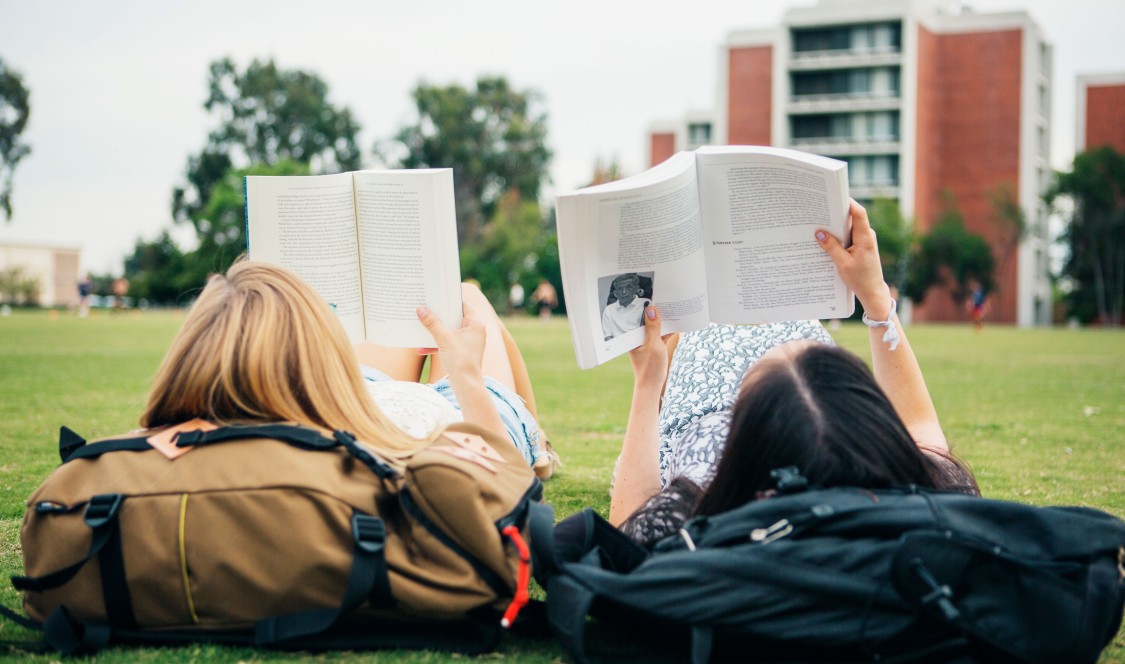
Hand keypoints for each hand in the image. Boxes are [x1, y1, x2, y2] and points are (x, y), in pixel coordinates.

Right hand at [415, 305, 485, 381]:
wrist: (466, 385)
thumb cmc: (461, 361)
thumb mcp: (444, 339)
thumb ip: (432, 324)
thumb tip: (421, 309)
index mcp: (475, 324)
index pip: (463, 305)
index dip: (450, 300)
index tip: (437, 296)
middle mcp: (474, 331)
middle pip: (454, 318)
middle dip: (439, 316)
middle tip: (426, 308)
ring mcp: (468, 342)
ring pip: (450, 331)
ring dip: (436, 331)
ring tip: (421, 326)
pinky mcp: (462, 352)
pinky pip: (448, 343)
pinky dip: (437, 344)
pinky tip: (421, 349)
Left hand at [628, 304, 672, 388]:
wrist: (652, 386)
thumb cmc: (650, 367)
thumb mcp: (653, 345)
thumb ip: (653, 327)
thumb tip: (651, 309)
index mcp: (632, 335)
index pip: (637, 316)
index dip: (644, 305)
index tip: (653, 295)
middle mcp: (637, 336)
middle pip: (646, 320)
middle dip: (655, 311)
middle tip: (665, 298)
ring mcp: (646, 341)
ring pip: (655, 326)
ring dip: (663, 320)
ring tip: (673, 307)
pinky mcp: (654, 346)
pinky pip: (661, 334)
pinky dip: (668, 330)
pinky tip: (677, 322)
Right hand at [815, 199, 892, 317]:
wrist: (872, 291)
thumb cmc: (860, 279)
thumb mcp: (842, 264)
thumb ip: (831, 247)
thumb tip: (819, 233)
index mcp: (865, 237)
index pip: (859, 213)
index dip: (848, 203)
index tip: (835, 196)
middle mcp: (866, 235)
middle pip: (851, 217)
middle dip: (836, 213)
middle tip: (821, 209)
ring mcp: (864, 240)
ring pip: (849, 227)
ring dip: (835, 226)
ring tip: (819, 224)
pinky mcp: (860, 246)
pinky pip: (848, 236)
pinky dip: (838, 235)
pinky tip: (826, 239)